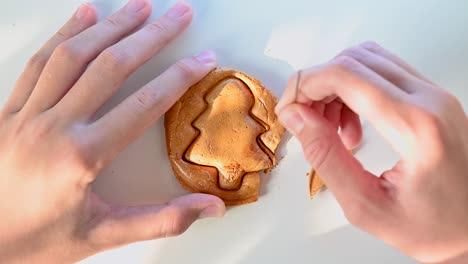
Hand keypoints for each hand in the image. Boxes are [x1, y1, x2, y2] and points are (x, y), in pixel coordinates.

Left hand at [0, 1, 224, 262]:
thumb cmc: (37, 242)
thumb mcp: (103, 235)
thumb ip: (161, 220)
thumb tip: (212, 208)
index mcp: (82, 157)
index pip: (142, 106)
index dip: (179, 78)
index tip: (203, 59)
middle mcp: (53, 126)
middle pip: (110, 67)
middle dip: (151, 36)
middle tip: (179, 14)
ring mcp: (26, 114)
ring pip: (73, 55)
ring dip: (111, 26)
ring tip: (140, 6)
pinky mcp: (8, 111)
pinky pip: (39, 62)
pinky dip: (64, 34)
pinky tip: (85, 15)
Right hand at [276, 42, 467, 262]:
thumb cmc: (431, 227)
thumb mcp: (366, 205)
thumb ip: (326, 157)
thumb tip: (297, 118)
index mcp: (416, 127)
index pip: (345, 75)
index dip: (305, 86)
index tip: (289, 110)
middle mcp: (430, 100)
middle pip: (353, 61)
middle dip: (315, 84)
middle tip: (302, 118)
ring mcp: (434, 94)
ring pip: (367, 60)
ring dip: (335, 86)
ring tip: (329, 127)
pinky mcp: (432, 97)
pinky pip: (382, 73)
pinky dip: (354, 89)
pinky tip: (350, 124)